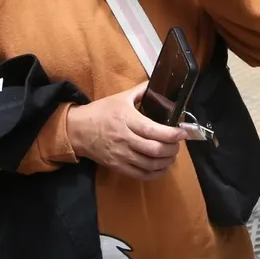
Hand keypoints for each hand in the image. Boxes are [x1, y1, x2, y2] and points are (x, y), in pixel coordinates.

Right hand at [66, 82, 186, 179]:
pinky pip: (140, 175)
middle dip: (172, 149)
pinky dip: (155, 174)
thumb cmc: (101, 112)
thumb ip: (141, 91)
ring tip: (172, 155)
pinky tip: (162, 167)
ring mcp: (120, 155)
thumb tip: (158, 83)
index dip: (171, 134)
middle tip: (178, 144)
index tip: (182, 133)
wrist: (77, 130)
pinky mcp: (117, 166)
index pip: (152, 130)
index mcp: (126, 119)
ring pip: (149, 164)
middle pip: (154, 149)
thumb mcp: (121, 97)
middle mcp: (124, 138)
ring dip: (166, 162)